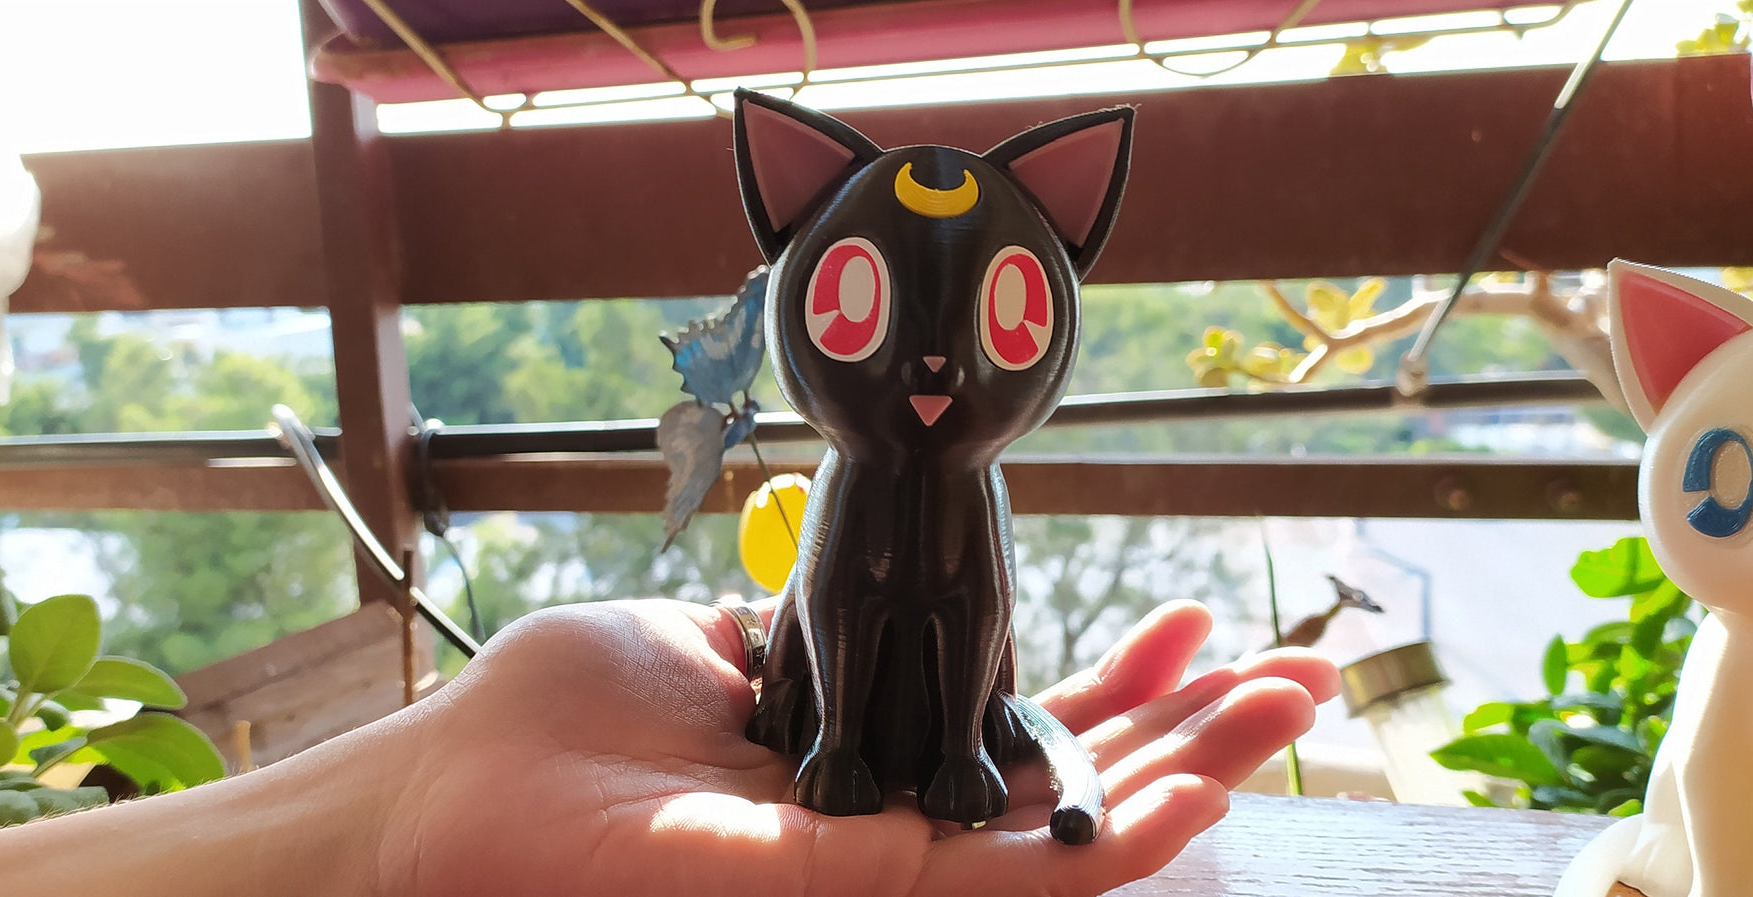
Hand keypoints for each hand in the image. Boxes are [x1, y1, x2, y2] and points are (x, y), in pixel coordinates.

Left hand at [383, 598, 1338, 896]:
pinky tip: (1186, 803)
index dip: (1111, 688)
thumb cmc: (552, 727)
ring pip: (1063, 839)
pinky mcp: (841, 885)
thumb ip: (784, 656)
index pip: (1013, 729)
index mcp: (853, 766)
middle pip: (1067, 782)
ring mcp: (873, 867)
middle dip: (1187, 732)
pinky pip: (994, 876)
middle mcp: (883, 825)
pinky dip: (1097, 840)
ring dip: (1185, 779)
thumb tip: (830, 618)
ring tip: (1290, 718)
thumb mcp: (688, 655)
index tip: (1192, 625)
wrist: (450, 801)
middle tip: (1302, 679)